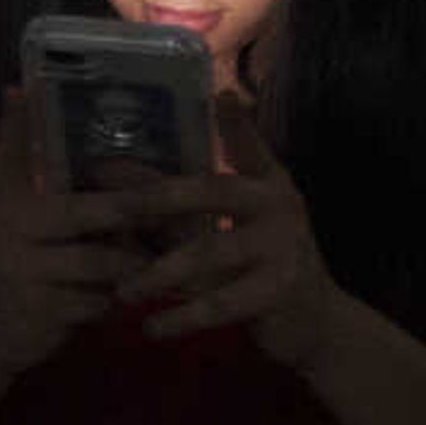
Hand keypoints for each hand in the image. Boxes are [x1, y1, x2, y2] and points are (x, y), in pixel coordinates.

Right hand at [0, 88, 146, 377]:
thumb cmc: (13, 253)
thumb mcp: (7, 200)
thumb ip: (16, 149)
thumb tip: (15, 89)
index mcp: (14, 200)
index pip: (67, 172)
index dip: (112, 169)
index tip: (161, 168)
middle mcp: (14, 232)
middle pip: (93, 212)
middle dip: (140, 208)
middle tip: (184, 203)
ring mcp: (27, 275)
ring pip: (104, 262)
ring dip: (139, 259)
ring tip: (172, 252)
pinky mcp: (44, 314)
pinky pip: (99, 302)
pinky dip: (123, 299)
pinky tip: (144, 296)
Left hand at [114, 95, 341, 369]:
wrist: (317, 325)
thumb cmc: (263, 269)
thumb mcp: (235, 229)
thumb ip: (190, 207)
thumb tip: (121, 177)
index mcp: (269, 185)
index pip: (249, 146)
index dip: (236, 122)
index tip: (220, 96)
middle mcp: (279, 206)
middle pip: (210, 192)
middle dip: (153, 197)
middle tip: (109, 206)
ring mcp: (283, 247)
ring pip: (208, 253)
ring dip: (158, 274)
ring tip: (122, 292)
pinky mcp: (279, 289)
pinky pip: (220, 304)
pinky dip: (182, 318)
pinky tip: (151, 328)